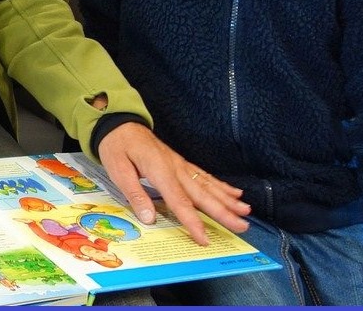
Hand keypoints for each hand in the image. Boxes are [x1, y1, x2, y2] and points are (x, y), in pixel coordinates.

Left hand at [97, 122, 249, 245]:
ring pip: (208, 185)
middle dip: (223, 212)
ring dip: (228, 200)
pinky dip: (221, 185)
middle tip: (242, 226)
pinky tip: (235, 193)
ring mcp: (181, 165)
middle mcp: (176, 168)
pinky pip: (205, 176)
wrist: (120, 123)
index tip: (204, 238)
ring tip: (246, 211)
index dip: (192, 221)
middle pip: (202, 194)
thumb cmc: (117, 146)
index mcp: (160, 170)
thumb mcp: (118, 170)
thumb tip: (149, 218)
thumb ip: (135, 194)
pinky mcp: (182, 163)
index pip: (179, 201)